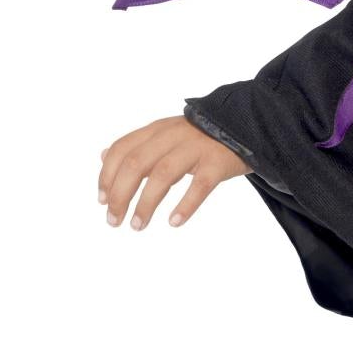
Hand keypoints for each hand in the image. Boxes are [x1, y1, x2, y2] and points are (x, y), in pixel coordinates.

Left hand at [99, 115, 250, 230]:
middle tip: (114, 221)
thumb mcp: (167, 136)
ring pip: (163, 174)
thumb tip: (104, 156)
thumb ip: (137, 145)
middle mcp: (173, 136)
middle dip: (120, 194)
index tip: (103, 201)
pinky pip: (200, 185)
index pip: (122, 150)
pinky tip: (174, 221)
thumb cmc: (204, 138)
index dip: (108, 176)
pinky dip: (185, 205)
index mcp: (158, 130)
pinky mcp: (218, 162)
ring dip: (146, 203)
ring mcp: (197, 147)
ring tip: (138, 225)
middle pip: (136, 163)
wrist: (249, 126)